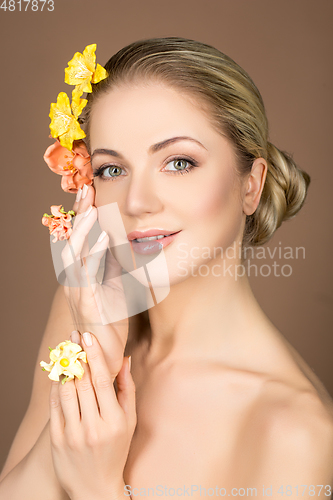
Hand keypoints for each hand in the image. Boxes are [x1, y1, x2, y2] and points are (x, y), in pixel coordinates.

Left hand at [49, 331, 135, 499]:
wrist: (96, 486)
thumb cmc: (117, 448)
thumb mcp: (129, 420)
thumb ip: (127, 388)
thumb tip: (125, 359)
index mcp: (114, 421)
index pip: (102, 380)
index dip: (94, 356)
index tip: (89, 337)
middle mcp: (93, 427)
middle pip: (82, 382)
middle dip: (78, 355)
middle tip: (75, 335)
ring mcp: (73, 435)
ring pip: (66, 392)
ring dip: (64, 367)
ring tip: (66, 350)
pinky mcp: (57, 440)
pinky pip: (54, 407)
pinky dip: (56, 387)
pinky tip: (58, 373)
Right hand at [61, 183, 128, 376]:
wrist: (104, 354)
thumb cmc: (110, 319)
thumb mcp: (114, 284)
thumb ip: (114, 263)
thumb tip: (121, 241)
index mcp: (81, 272)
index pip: (78, 237)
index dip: (82, 214)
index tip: (89, 191)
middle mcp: (75, 278)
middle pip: (72, 239)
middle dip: (79, 213)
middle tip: (86, 188)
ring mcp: (78, 290)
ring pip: (75, 253)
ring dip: (84, 228)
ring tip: (92, 206)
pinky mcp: (88, 302)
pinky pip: (89, 273)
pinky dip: (96, 253)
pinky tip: (105, 237)